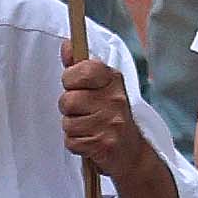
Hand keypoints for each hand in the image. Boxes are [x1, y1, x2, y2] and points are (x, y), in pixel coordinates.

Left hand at [53, 48, 144, 180]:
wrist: (131, 152)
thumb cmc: (110, 116)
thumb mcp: (99, 87)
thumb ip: (79, 66)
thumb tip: (67, 45)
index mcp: (112, 80)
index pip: (81, 70)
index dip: (70, 80)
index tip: (76, 86)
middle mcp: (114, 99)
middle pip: (68, 100)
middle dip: (69, 110)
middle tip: (84, 113)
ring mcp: (111, 122)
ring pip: (68, 123)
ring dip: (73, 129)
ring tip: (88, 128)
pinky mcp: (105, 144)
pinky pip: (72, 142)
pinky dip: (76, 144)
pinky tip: (90, 141)